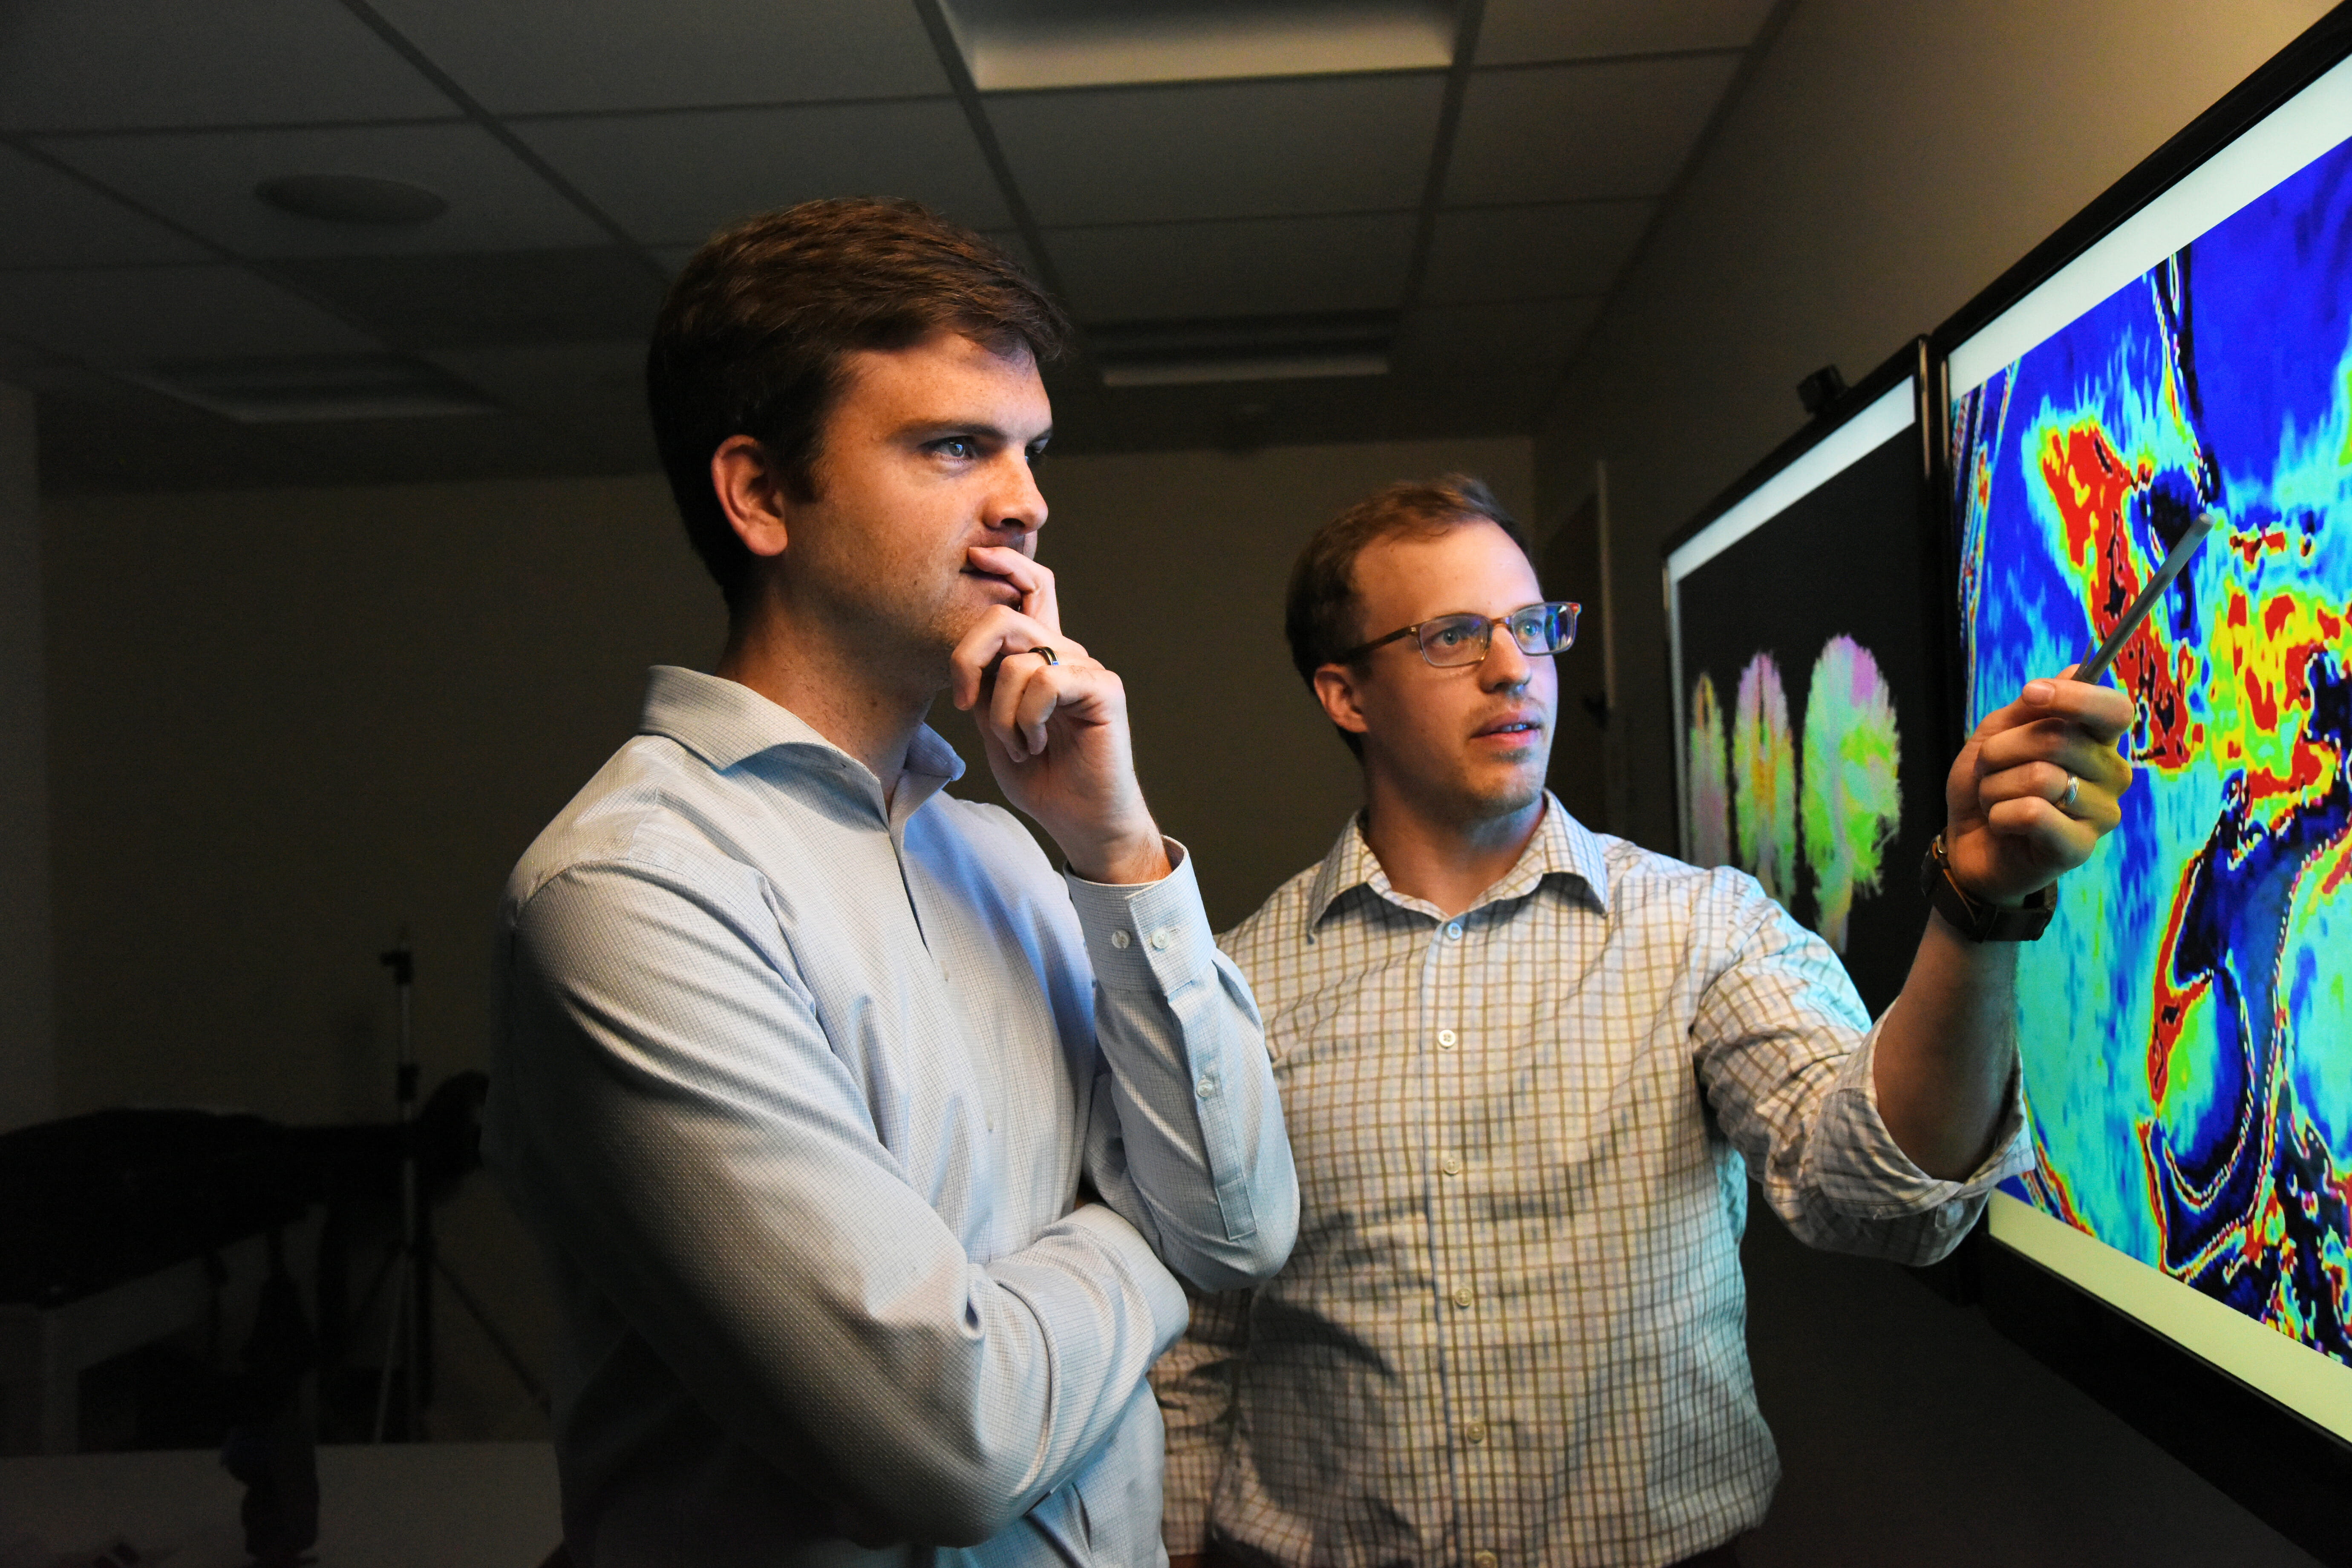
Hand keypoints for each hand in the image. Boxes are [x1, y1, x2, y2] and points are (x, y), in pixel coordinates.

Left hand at [950, 545, 1169, 883]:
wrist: (1082, 823)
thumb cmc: (1043, 778)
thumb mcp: (996, 727)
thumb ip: (986, 686)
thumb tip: (971, 655)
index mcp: (1041, 658)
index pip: (1031, 591)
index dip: (1007, 564)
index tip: (976, 555)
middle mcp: (1065, 655)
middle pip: (1007, 617)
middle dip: (968, 656)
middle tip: (966, 703)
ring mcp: (1086, 669)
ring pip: (1018, 661)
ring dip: (1003, 715)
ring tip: (1023, 745)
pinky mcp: (1103, 689)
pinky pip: (1045, 682)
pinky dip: (1027, 719)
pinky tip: (1039, 744)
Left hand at [1942, 666, 2133, 904]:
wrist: (1967, 842)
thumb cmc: (1990, 784)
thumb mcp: (1998, 733)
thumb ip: (2033, 706)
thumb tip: (2078, 668)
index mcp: (2098, 741)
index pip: (2113, 708)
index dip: (2072, 696)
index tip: (2030, 695)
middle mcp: (2112, 774)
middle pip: (2059, 739)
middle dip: (2002, 750)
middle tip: (1991, 769)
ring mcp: (2102, 813)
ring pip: (2040, 777)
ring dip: (1996, 786)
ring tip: (1997, 800)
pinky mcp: (2080, 847)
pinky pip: (2034, 814)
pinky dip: (2000, 815)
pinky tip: (2003, 824)